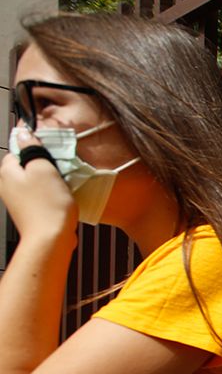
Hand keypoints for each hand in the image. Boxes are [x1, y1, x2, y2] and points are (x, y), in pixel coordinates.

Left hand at [0, 129, 76, 245]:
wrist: (51, 239)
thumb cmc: (47, 205)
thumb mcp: (43, 168)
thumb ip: (32, 149)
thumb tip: (23, 133)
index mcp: (6, 172)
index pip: (17, 150)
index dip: (35, 149)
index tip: (51, 153)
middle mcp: (7, 186)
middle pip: (26, 166)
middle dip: (44, 167)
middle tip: (59, 171)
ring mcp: (17, 201)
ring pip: (34, 182)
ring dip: (48, 182)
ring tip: (61, 187)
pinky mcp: (28, 212)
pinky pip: (39, 196)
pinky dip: (49, 196)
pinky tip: (59, 200)